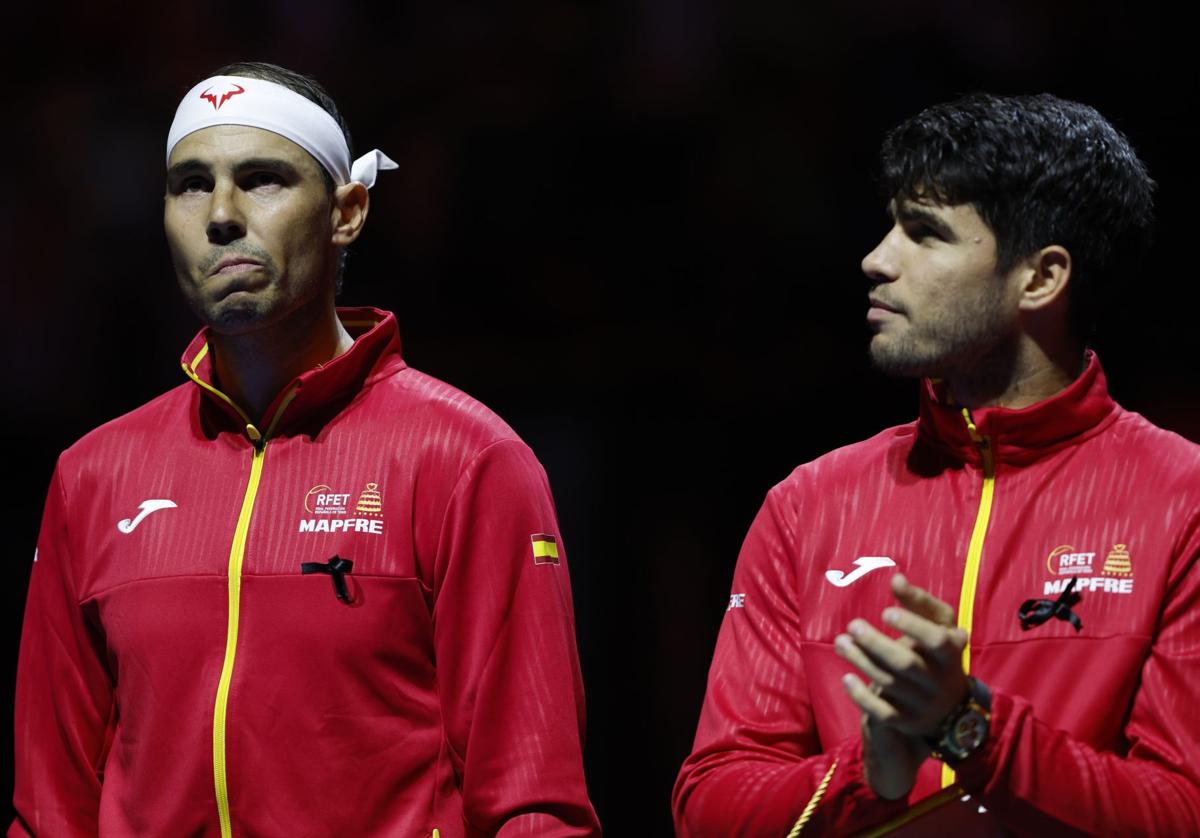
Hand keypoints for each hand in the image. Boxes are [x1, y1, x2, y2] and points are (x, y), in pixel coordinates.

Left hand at [835, 574, 968, 795]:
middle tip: (853, 625)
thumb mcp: (938, 627)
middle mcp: (939, 682)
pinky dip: (862, 697)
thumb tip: (896, 578)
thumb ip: (918, 602)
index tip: (885, 612)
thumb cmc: (937, 654)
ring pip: (889, 684)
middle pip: (906, 664)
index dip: (912, 626)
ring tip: (841, 642)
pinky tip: (846, 678)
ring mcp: (923, 705)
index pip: (936, 641)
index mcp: (951, 654)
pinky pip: (883, 713)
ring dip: (861, 662)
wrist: (951, 707)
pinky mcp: (907, 722)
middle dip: (876, 644)